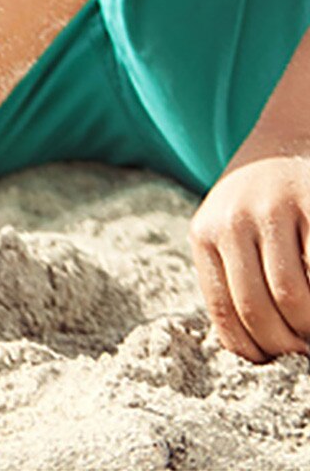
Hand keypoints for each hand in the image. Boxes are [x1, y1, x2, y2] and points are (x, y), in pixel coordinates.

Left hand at [190, 154, 309, 360]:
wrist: (281, 142)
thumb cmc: (257, 207)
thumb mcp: (230, 232)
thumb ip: (231, 276)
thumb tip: (249, 350)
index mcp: (206, 234)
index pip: (225, 311)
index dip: (255, 351)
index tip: (276, 364)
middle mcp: (232, 220)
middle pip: (258, 308)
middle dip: (288, 345)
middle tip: (305, 353)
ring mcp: (273, 209)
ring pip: (292, 294)